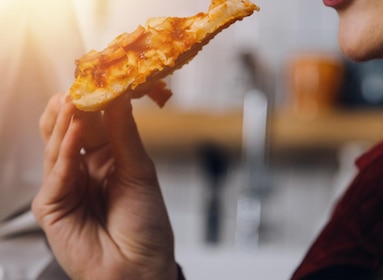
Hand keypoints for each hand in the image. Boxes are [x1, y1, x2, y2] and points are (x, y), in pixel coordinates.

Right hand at [33, 94, 177, 279]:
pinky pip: (57, 174)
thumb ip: (124, 135)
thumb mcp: (140, 172)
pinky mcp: (51, 207)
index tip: (99, 78)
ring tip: (74, 99)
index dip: (94, 103)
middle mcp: (82, 171)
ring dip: (66, 124)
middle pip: (68, 133)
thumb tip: (118, 96)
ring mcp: (64, 188)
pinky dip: (65, 152)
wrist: (141, 268)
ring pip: (57, 148)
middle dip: (73, 108)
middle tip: (79, 84)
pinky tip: (73, 131)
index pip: (92, 125)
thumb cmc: (146, 225)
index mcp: (105, 161)